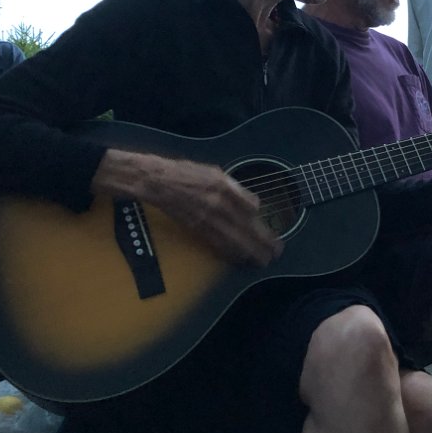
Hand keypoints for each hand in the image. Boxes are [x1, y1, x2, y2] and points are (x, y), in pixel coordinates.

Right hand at [94, 150, 282, 265]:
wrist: (155, 180)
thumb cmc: (186, 173)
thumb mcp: (215, 172)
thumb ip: (236, 189)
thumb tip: (254, 205)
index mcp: (225, 186)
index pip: (252, 208)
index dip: (263, 222)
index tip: (273, 231)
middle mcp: (218, 203)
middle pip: (247, 227)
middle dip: (263, 242)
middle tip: (276, 253)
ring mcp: (207, 217)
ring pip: (234, 239)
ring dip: (250, 252)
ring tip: (262, 260)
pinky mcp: (196, 228)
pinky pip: (217, 243)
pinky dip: (231, 253)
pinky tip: (240, 259)